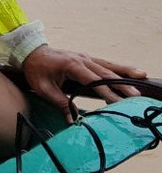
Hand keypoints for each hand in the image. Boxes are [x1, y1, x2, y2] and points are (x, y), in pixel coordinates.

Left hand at [21, 44, 146, 120]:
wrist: (30, 52)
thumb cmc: (35, 70)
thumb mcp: (43, 88)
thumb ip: (59, 103)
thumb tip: (72, 121)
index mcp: (71, 65)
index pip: (93, 80)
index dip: (106, 91)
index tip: (117, 102)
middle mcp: (81, 59)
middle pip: (105, 73)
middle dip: (121, 84)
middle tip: (135, 95)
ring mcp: (85, 57)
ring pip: (108, 66)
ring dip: (125, 73)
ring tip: (141, 77)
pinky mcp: (86, 59)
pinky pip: (105, 64)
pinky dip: (119, 68)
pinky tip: (132, 72)